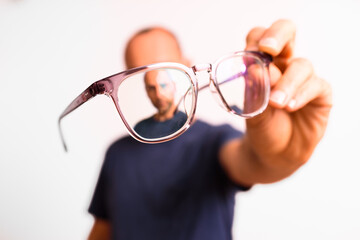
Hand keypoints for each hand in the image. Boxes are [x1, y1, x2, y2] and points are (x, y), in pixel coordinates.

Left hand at [244, 19, 331, 181]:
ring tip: (275, 102)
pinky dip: (301, 94)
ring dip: (287, 83)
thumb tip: (254, 68)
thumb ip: (254, 92)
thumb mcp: (252, 112)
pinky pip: (315, 86)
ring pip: (301, 65)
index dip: (257, 38)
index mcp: (263, 65)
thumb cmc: (262, 128)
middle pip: (286, 34)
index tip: (250, 51)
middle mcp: (284, 67)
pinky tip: (290, 106)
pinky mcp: (320, 95)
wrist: (274, 155)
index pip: (260, 38)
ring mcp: (303, 79)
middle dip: (278, 36)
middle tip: (268, 49)